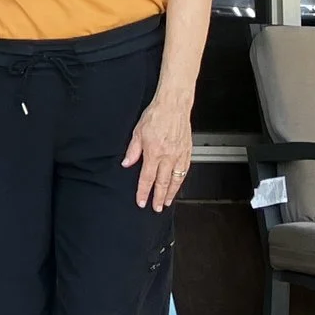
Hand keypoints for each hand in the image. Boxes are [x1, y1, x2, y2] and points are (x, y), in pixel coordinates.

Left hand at [122, 92, 193, 210]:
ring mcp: (179, 155)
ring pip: (176, 179)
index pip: (147, 178)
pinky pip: (185, 170)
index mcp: (153, 152)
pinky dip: (181, 180)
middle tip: (157, 208)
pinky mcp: (187, 151)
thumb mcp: (137, 132)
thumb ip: (133, 150)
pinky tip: (178, 185)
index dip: (143, 192)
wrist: (173, 106)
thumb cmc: (156, 116)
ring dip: (171, 192)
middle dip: (159, 197)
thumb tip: (126, 163)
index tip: (141, 201)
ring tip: (168, 201)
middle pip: (163, 182)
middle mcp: (168, 156)